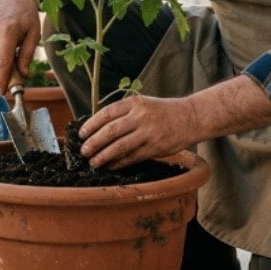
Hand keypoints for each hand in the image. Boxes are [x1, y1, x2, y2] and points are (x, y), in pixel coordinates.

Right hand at [0, 0, 47, 91]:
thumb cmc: (28, 14)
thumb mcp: (34, 34)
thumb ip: (27, 56)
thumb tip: (23, 76)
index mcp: (7, 31)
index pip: (2, 63)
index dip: (1, 80)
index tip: (3, 92)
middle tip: (11, 75)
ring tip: (9, 49)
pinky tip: (1, 38)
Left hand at [78, 95, 194, 169]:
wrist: (189, 117)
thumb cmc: (161, 111)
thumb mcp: (142, 103)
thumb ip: (123, 113)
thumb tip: (97, 128)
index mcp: (134, 103)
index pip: (106, 113)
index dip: (91, 124)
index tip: (81, 134)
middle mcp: (140, 117)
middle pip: (110, 131)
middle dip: (94, 142)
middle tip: (83, 151)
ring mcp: (148, 133)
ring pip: (120, 147)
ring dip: (103, 156)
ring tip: (93, 162)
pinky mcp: (156, 148)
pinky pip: (132, 157)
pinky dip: (119, 163)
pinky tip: (110, 166)